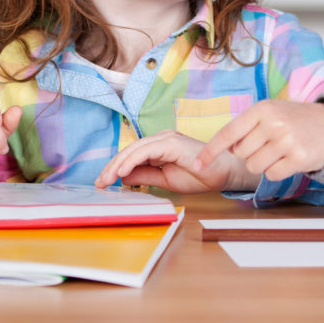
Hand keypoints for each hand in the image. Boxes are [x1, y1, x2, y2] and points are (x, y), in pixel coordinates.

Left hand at [94, 129, 258, 192]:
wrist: (224, 173)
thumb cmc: (200, 175)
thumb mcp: (165, 180)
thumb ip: (146, 176)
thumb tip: (123, 177)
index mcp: (160, 147)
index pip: (132, 156)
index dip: (115, 168)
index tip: (103, 183)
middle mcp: (161, 139)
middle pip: (129, 151)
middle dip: (112, 167)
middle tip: (99, 183)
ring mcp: (166, 139)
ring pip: (135, 149)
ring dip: (118, 164)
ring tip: (106, 179)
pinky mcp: (172, 142)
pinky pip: (147, 151)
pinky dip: (132, 160)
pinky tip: (122, 172)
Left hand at [193, 100, 323, 181]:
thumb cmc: (293, 120)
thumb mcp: (269, 113)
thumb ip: (246, 127)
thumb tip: (226, 148)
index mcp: (261, 109)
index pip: (228, 133)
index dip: (211, 150)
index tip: (197, 164)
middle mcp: (272, 123)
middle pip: (241, 154)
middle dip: (249, 154)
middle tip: (266, 145)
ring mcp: (286, 141)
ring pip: (254, 167)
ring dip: (262, 164)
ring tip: (277, 152)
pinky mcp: (299, 158)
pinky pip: (272, 175)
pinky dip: (276, 172)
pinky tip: (288, 160)